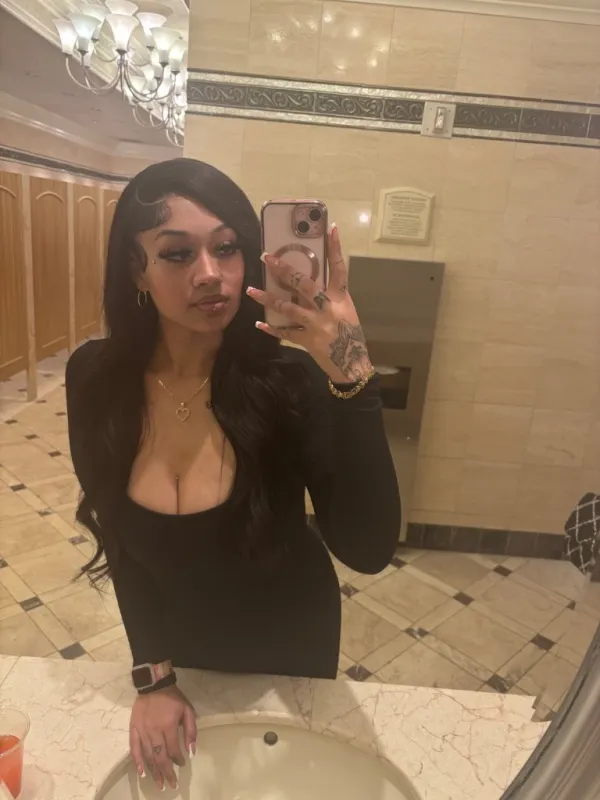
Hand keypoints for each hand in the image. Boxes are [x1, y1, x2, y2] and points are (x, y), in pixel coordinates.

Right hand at [129, 685, 196, 790]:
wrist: (154, 685)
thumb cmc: (173, 698)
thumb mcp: (187, 710)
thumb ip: (190, 731)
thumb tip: (191, 752)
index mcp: (168, 726)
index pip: (173, 749)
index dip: (178, 760)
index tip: (183, 764)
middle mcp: (154, 731)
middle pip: (160, 757)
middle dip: (166, 772)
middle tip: (171, 784)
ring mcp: (142, 731)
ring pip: (148, 756)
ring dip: (154, 772)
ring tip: (159, 784)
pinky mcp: (133, 729)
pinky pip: (134, 748)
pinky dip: (137, 762)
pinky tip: (141, 773)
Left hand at [247, 224, 372, 383]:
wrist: (353, 364)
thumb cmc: (350, 336)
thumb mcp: (346, 312)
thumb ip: (330, 297)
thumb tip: (310, 284)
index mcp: (341, 298)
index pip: (338, 268)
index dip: (335, 248)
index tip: (330, 227)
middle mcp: (328, 308)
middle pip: (304, 284)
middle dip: (284, 270)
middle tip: (266, 257)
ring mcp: (316, 324)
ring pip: (288, 307)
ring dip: (267, 299)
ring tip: (251, 290)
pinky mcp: (308, 340)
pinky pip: (286, 333)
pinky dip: (272, 329)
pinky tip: (258, 324)